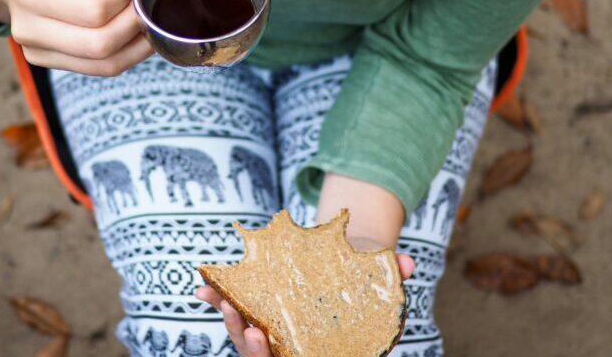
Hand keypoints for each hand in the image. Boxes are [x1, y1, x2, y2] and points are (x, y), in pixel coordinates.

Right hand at [0, 0, 153, 76]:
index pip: (94, 9)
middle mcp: (28, 28)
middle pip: (100, 44)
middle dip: (133, 23)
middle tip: (141, 2)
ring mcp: (36, 50)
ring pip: (104, 64)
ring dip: (135, 45)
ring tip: (142, 18)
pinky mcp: (47, 62)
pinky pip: (99, 70)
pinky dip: (126, 55)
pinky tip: (132, 34)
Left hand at [195, 236, 414, 356]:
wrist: (344, 263)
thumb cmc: (362, 276)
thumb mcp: (379, 275)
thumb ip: (393, 274)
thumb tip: (407, 266)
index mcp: (327, 349)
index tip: (265, 339)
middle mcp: (298, 349)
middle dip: (254, 349)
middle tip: (251, 330)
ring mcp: (277, 337)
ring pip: (250, 345)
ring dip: (233, 325)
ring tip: (220, 301)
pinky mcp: (261, 320)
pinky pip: (238, 319)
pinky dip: (221, 304)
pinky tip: (203, 289)